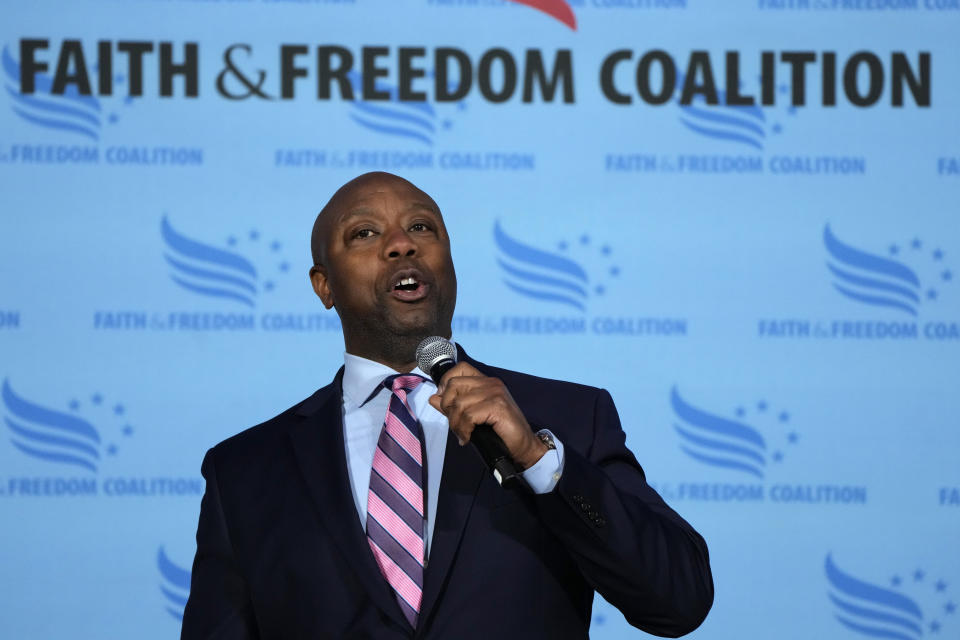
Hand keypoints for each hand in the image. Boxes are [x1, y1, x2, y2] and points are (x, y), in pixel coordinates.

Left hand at [428, 362, 548, 470]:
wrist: (524, 446)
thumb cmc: (500, 432)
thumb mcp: (473, 416)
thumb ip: (453, 406)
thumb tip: (433, 398)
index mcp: (486, 382)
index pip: (460, 368)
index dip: (446, 382)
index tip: (445, 403)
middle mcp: (491, 383)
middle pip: (454, 385)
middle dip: (448, 407)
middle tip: (455, 424)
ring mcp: (495, 393)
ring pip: (459, 403)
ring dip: (456, 424)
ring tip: (462, 435)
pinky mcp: (498, 407)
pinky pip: (468, 415)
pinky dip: (464, 429)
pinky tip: (468, 438)